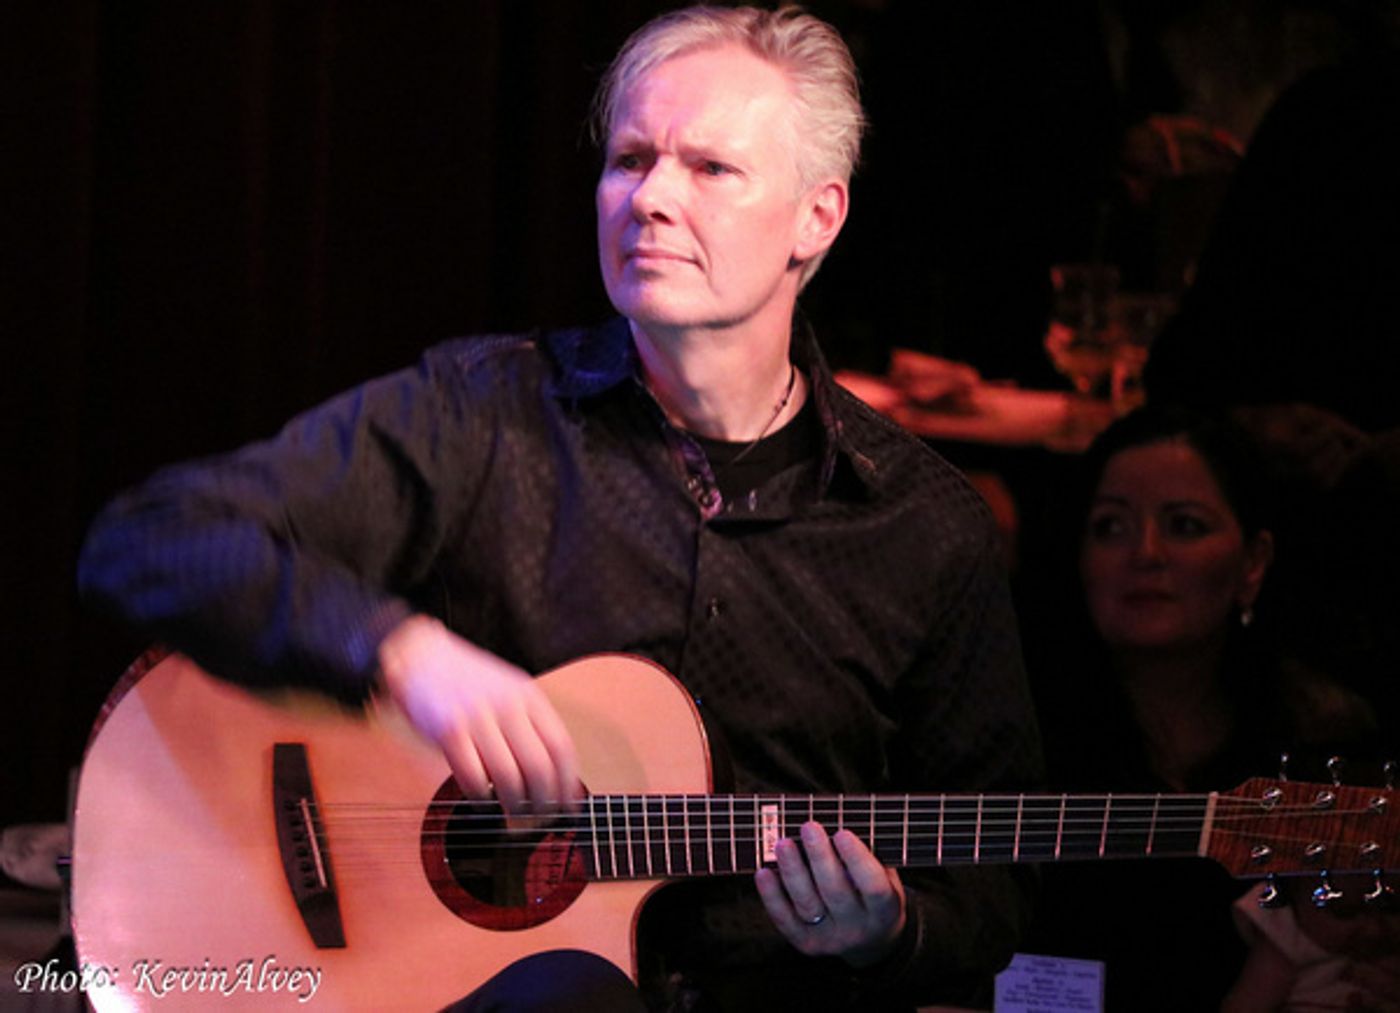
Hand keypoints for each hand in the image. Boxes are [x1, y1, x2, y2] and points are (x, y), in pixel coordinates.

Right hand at [377, 615, 579, 813]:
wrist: (422, 655)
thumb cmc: (467, 679)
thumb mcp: (509, 688)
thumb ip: (529, 721)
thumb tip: (551, 770)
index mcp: (527, 696)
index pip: (560, 747)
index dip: (568, 782)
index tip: (569, 804)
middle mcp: (507, 706)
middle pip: (538, 767)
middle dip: (543, 802)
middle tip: (541, 818)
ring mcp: (477, 718)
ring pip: (508, 776)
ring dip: (514, 804)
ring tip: (514, 815)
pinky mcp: (448, 731)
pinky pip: (472, 776)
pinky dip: (480, 797)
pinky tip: (483, 802)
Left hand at [754, 821, 905, 966]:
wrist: (870, 941)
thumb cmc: (874, 892)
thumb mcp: (885, 876)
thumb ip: (869, 856)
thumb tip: (837, 822)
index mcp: (885, 911)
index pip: (872, 886)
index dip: (857, 859)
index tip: (842, 832)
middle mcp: (859, 929)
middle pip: (836, 893)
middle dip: (820, 857)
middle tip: (809, 827)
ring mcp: (831, 939)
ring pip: (808, 905)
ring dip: (793, 871)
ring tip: (783, 843)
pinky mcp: (806, 944)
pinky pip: (785, 920)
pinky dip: (772, 896)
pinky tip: (764, 872)